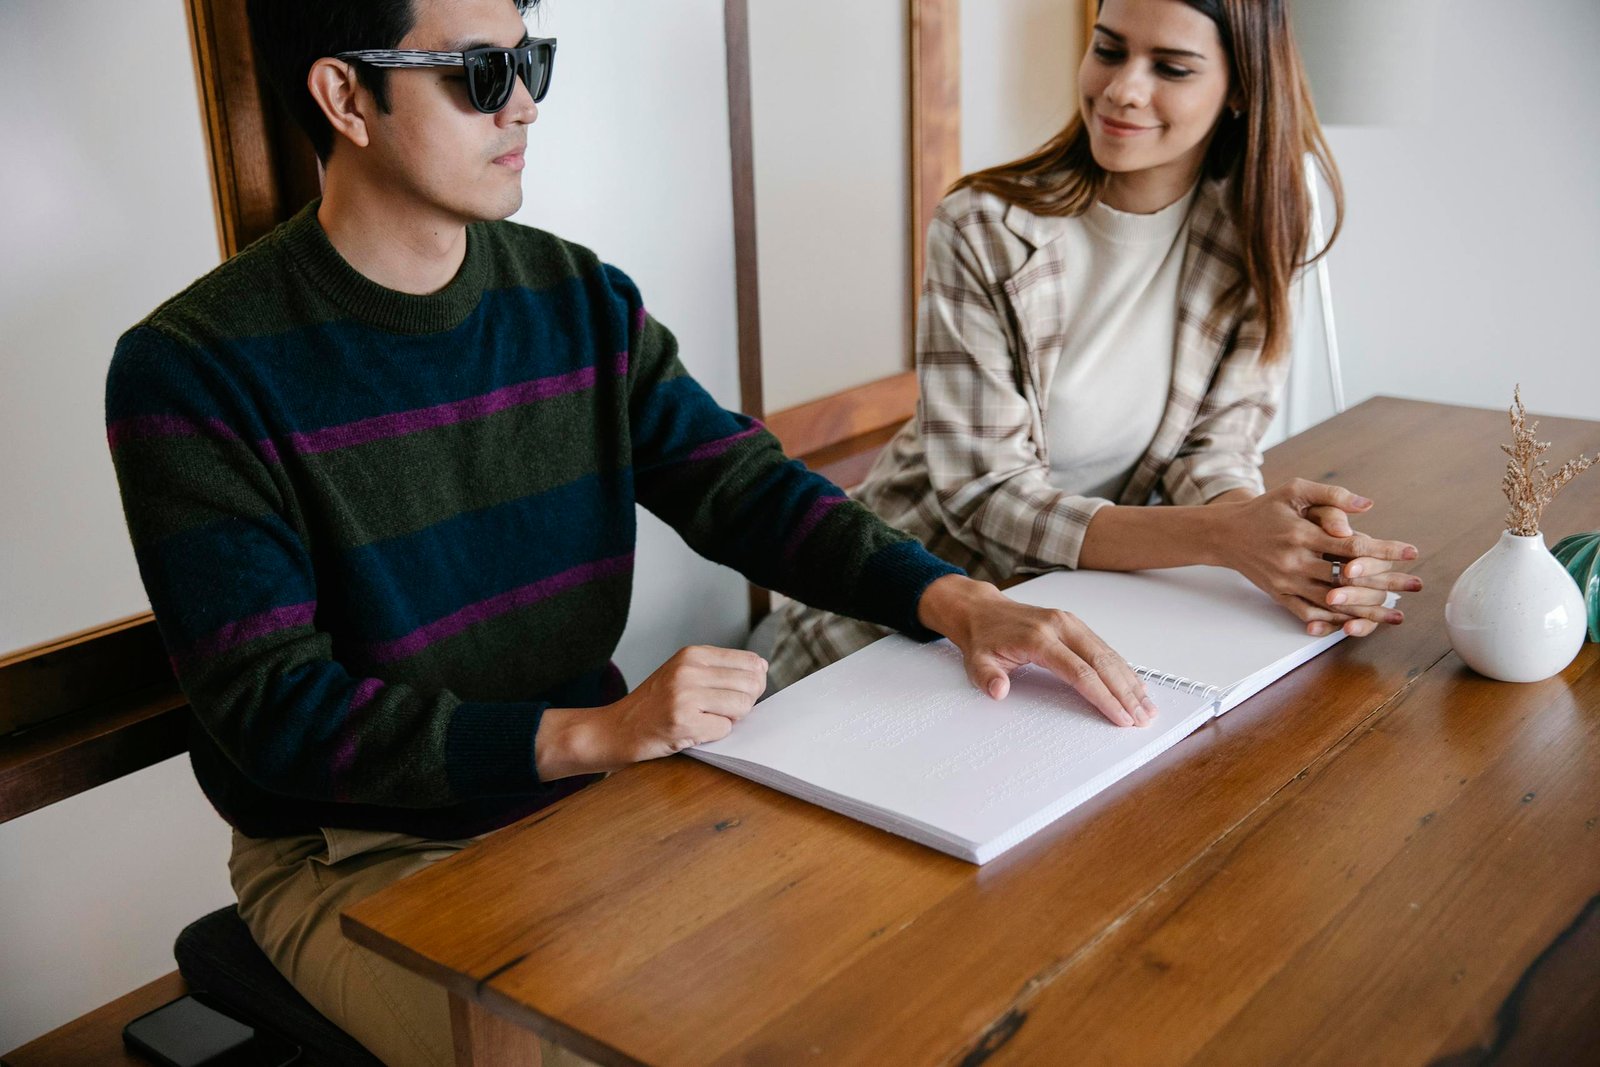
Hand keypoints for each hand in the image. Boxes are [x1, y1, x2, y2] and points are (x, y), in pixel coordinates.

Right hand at [534, 646, 766, 779]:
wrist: (614, 729)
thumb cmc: (653, 705)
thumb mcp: (683, 674)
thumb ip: (720, 669)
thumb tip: (762, 667)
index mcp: (692, 654)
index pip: (751, 662)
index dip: (753, 683)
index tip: (736, 694)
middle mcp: (689, 670)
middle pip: (751, 685)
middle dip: (744, 704)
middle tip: (719, 712)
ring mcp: (685, 696)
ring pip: (742, 707)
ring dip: (729, 720)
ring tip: (704, 720)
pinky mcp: (682, 722)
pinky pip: (724, 730)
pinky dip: (713, 736)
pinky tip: (691, 732)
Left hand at [917, 575, 1156, 727]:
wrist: (981, 610)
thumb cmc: (983, 638)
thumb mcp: (976, 661)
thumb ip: (987, 677)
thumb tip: (998, 691)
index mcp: (1039, 637)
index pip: (1079, 672)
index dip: (1102, 696)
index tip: (1119, 716)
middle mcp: (1059, 626)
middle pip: (1102, 662)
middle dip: (1126, 693)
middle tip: (1143, 717)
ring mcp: (1069, 623)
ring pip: (1108, 654)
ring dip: (1130, 682)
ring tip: (1147, 706)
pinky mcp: (1074, 624)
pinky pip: (1103, 647)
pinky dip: (1122, 668)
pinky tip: (1135, 684)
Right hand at [1213, 479, 1419, 637]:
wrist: (1226, 534)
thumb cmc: (1265, 509)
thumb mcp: (1295, 490)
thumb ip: (1332, 495)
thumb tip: (1368, 506)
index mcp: (1301, 535)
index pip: (1352, 547)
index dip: (1384, 551)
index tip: (1411, 552)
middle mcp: (1295, 562)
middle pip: (1349, 580)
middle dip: (1387, 584)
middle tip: (1417, 585)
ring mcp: (1286, 583)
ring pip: (1333, 604)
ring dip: (1368, 612)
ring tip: (1397, 615)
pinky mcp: (1279, 596)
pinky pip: (1310, 615)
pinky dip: (1335, 623)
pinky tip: (1358, 625)